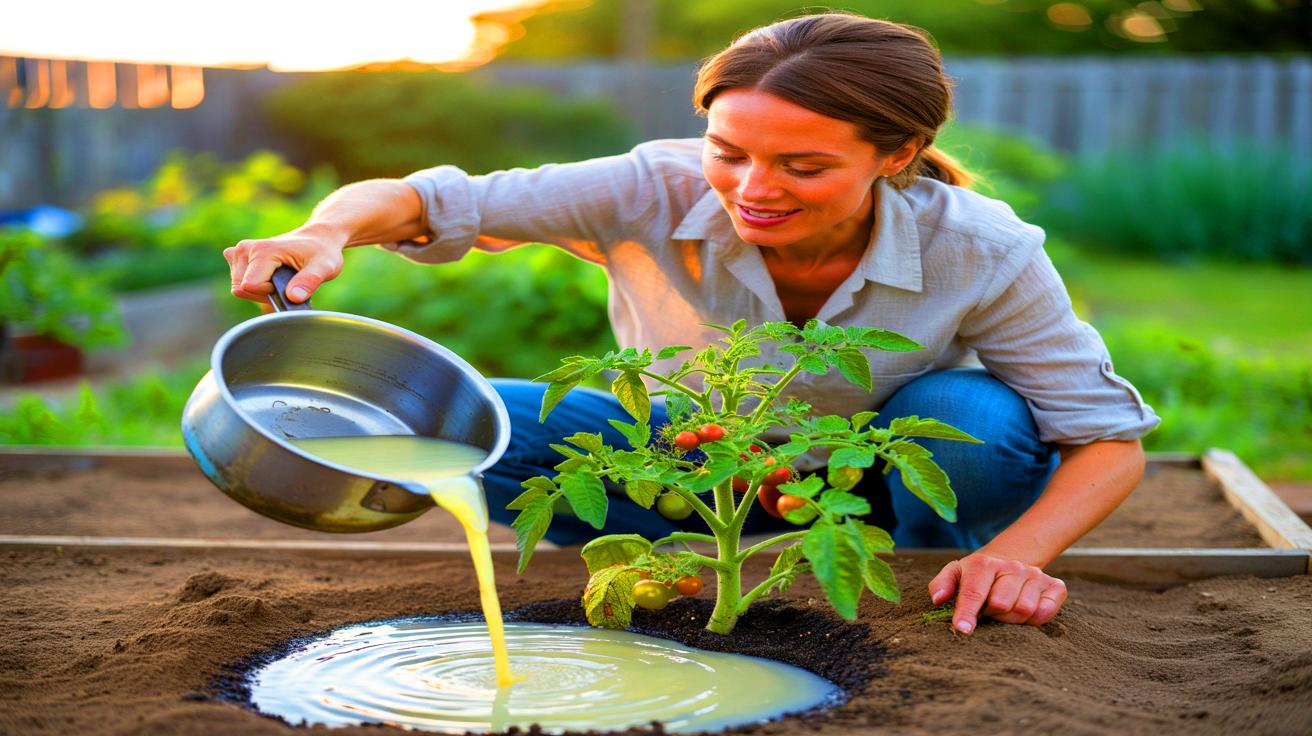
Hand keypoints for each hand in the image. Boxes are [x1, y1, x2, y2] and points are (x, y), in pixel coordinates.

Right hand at [224, 225, 345, 303]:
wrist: (318, 238)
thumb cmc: (322, 252)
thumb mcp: (324, 267)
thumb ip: (309, 281)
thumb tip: (294, 297)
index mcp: (262, 251)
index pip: (249, 286)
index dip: (269, 292)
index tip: (288, 284)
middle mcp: (245, 249)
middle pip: (241, 288)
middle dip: (263, 294)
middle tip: (287, 283)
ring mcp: (239, 252)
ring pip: (238, 287)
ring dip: (259, 291)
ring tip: (281, 279)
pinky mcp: (237, 256)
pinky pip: (238, 282)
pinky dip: (254, 286)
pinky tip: (271, 276)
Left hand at [928, 552, 1066, 632]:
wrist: (1009, 561)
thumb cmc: (977, 575)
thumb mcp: (955, 574)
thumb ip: (941, 584)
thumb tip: (938, 599)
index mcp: (983, 564)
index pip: (974, 592)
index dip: (967, 613)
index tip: (963, 629)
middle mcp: (1012, 566)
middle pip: (1001, 604)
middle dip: (992, 614)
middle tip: (989, 610)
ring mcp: (1035, 575)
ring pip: (1024, 609)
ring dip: (1011, 618)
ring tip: (1004, 609)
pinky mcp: (1055, 586)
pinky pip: (1045, 612)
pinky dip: (1034, 619)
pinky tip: (1023, 611)